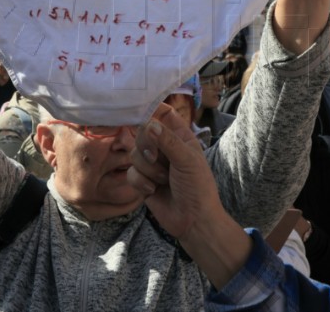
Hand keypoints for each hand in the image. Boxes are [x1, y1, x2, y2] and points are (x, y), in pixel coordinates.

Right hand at [128, 103, 217, 238]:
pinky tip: (154, 191)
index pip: (163, 113)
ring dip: (148, 169)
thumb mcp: (187, 160)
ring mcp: (152, 164)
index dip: (151, 108)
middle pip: (141, 133)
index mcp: (179, 136)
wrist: (193, 221)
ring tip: (163, 180)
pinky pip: (130, 173)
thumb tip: (149, 123)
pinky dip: (141, 183)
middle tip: (157, 158)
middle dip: (147, 147)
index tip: (139, 109)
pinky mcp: (142, 180)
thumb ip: (168, 141)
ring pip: (134, 154)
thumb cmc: (198, 188)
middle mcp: (164, 147)